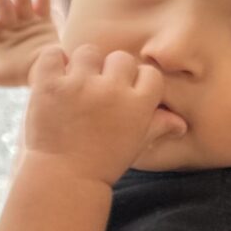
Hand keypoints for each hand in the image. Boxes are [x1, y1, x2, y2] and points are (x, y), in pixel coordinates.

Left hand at [21, 45, 186, 184]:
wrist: (62, 179)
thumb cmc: (102, 163)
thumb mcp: (135, 145)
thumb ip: (157, 126)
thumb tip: (180, 123)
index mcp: (138, 104)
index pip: (148, 73)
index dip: (136, 82)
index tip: (123, 96)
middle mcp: (112, 91)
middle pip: (120, 58)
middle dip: (110, 73)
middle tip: (96, 94)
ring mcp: (80, 86)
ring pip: (88, 52)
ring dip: (81, 66)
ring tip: (74, 87)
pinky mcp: (50, 86)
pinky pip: (52, 54)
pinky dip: (52, 62)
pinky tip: (55, 80)